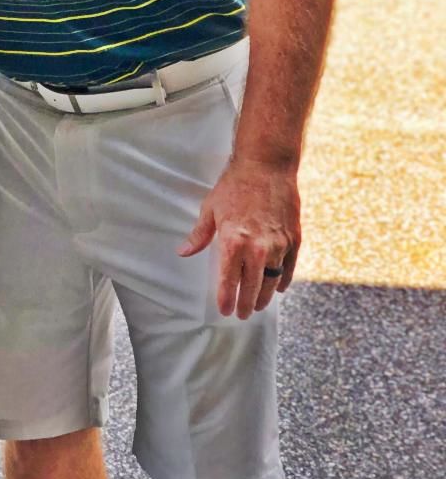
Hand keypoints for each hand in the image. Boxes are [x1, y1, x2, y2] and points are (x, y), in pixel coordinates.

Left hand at [178, 159, 300, 318]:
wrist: (267, 165)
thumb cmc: (235, 185)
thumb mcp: (210, 208)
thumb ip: (199, 235)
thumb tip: (184, 252)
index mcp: (233, 241)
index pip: (229, 281)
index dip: (226, 299)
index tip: (224, 310)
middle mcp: (257, 248)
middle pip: (252, 287)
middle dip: (246, 304)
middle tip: (241, 313)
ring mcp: (278, 245)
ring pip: (272, 282)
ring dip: (264, 296)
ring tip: (257, 304)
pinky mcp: (294, 239)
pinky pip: (289, 268)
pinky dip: (283, 280)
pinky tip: (279, 287)